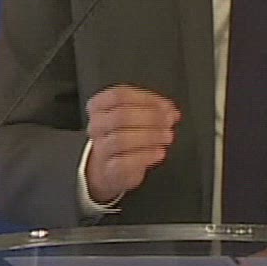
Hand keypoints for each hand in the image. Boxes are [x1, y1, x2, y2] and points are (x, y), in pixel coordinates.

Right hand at [83, 85, 179, 203]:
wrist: (111, 169)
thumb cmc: (126, 135)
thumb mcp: (136, 115)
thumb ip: (154, 109)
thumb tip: (170, 110)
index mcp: (99, 106)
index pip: (119, 95)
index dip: (147, 99)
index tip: (166, 106)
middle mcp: (96, 126)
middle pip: (121, 116)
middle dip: (151, 117)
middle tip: (169, 121)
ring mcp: (101, 149)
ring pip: (121, 139)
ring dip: (150, 136)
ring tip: (167, 136)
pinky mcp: (109, 170)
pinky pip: (125, 162)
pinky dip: (146, 156)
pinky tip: (160, 152)